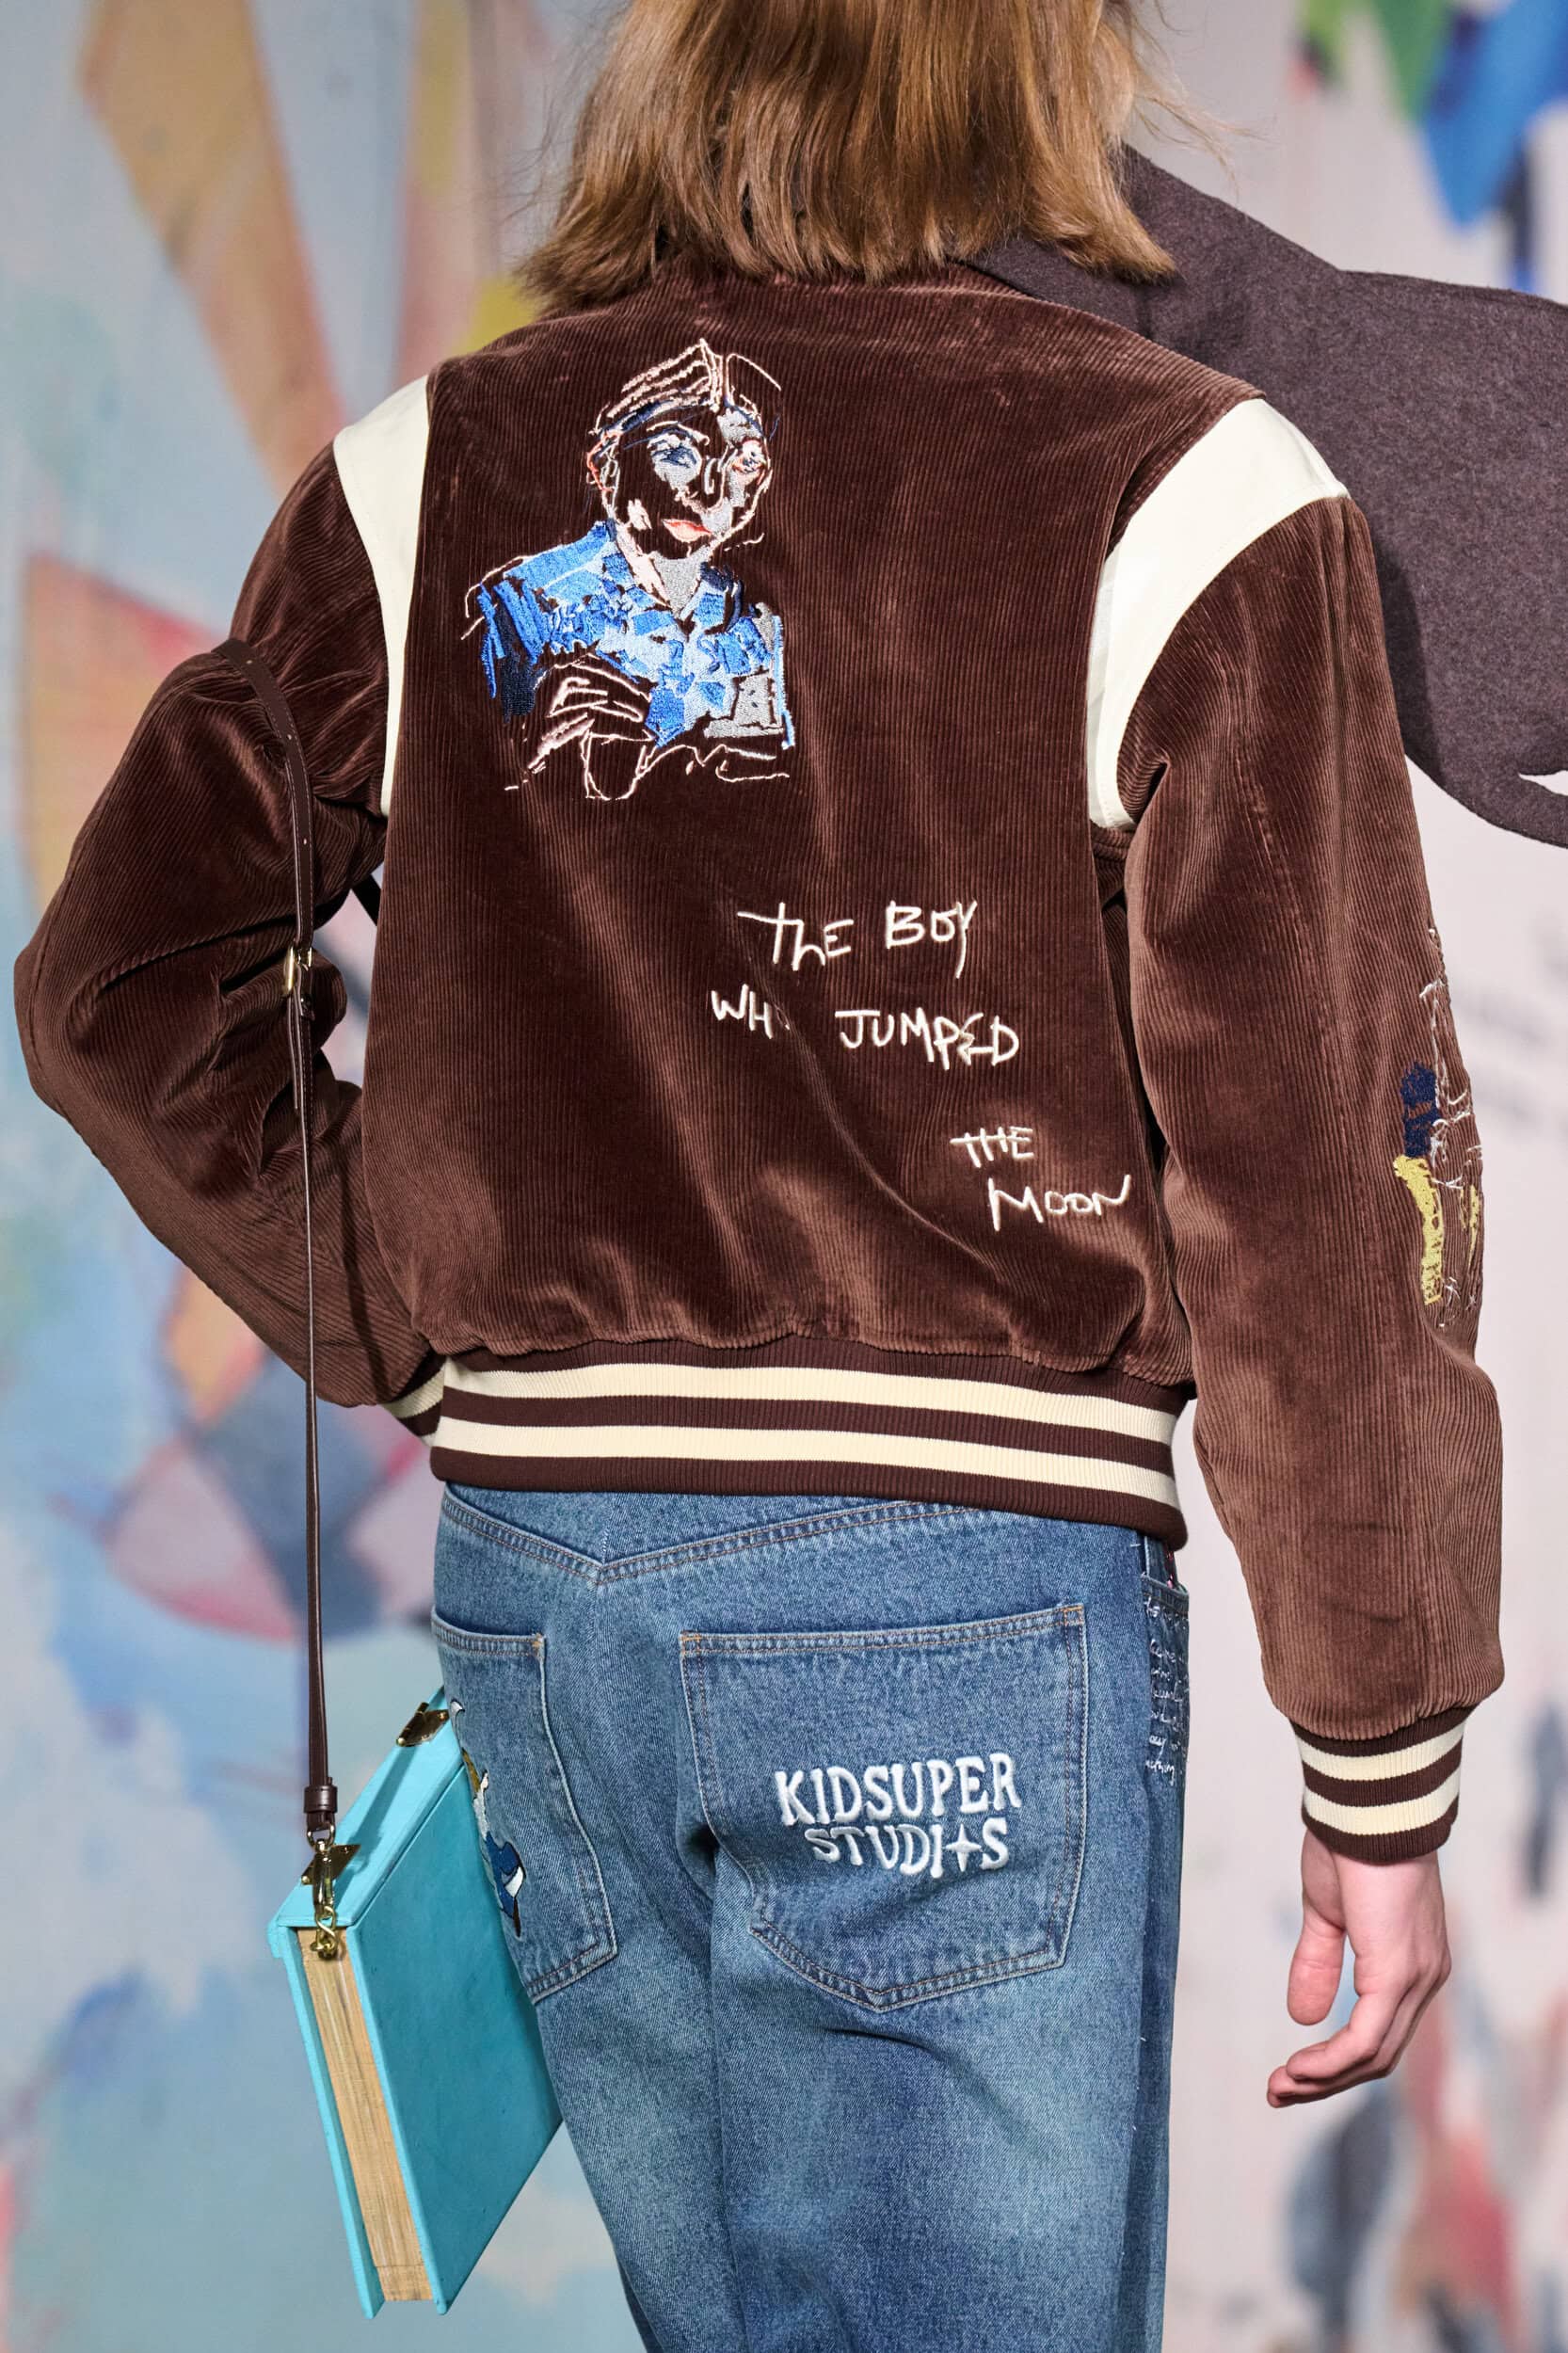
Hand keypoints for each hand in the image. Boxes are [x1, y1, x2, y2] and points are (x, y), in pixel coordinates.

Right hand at [1266, 1825, 1450, 2105]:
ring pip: (1374, 2055)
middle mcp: (1424, 1979)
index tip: (1290, 2073)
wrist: (1365, 1808)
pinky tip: (1299, 2068)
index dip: (1335, 2060)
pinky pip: (1367, 2037)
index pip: (1380, 2033)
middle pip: (1379, 2055)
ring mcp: (1416, 1979)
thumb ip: (1319, 1963)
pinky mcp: (1397, 1974)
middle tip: (1277, 2091)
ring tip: (1279, 2086)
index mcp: (1411, 1965)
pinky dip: (1331, 2060)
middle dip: (1325, 2081)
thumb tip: (1304, 2016)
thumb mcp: (1328, 1913)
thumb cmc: (1349, 1846)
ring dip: (1323, 2078)